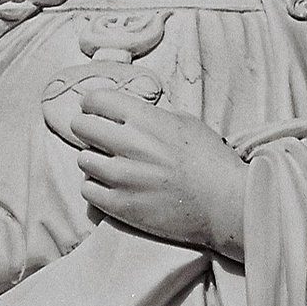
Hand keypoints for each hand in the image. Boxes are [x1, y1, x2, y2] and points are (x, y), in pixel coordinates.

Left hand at [69, 89, 247, 259]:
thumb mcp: (187, 124)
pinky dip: (97, 187)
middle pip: (80, 126)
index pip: (95, 100)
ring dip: (94, 160)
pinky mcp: (119, 205)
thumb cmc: (212, 162)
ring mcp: (122, 177)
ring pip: (82, 159)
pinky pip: (87, 189)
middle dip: (88, 129)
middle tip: (100, 138)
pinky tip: (115, 187)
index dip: (93, 104)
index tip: (96, 111)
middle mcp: (129, 144)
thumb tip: (128, 114)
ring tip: (114, 166)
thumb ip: (153, 117)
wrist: (226, 204)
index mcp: (146, 119)